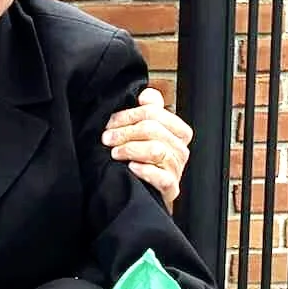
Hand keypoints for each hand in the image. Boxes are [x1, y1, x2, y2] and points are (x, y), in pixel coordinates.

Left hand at [102, 86, 192, 205]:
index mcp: (177, 131)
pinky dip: (145, 170)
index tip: (110, 123)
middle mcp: (180, 149)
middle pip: (153, 130)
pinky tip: (131, 167)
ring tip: (115, 153)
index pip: (154, 112)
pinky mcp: (171, 189)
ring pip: (157, 150)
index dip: (128, 115)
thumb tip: (147, 95)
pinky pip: (163, 178)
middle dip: (125, 132)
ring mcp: (177, 170)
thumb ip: (148, 110)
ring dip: (131, 149)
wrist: (138, 193)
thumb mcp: (142, 133)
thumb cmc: (140, 160)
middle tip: (107, 139)